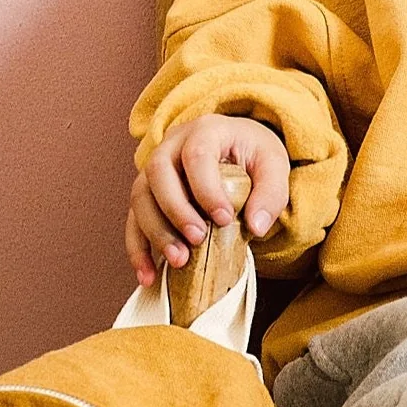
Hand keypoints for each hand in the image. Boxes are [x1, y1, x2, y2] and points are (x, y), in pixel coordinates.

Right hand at [126, 113, 290, 287]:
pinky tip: (147, 275)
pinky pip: (133, 220)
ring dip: (156, 232)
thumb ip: (271, 193)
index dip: (206, 189)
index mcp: (205, 131)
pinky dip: (137, 249)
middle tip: (198, 239)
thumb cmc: (253, 155)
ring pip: (140, 197)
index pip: (197, 156)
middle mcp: (172, 145)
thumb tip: (257, 227)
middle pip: (158, 173)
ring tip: (179, 260)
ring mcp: (154, 169)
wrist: (236, 146)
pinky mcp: (147, 194)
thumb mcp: (274, 165)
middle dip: (175, 211)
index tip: (223, 219)